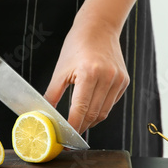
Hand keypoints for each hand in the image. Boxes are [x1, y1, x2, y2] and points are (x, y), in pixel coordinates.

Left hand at [44, 18, 128, 132]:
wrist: (99, 27)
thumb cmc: (76, 45)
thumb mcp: (60, 70)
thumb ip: (52, 94)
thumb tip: (43, 115)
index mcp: (89, 73)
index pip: (80, 110)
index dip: (73, 127)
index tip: (65, 139)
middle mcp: (107, 77)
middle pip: (93, 114)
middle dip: (80, 127)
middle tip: (69, 136)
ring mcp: (118, 80)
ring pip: (104, 112)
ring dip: (90, 121)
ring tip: (78, 124)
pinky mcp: (124, 81)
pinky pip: (110, 103)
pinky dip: (100, 109)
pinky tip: (90, 107)